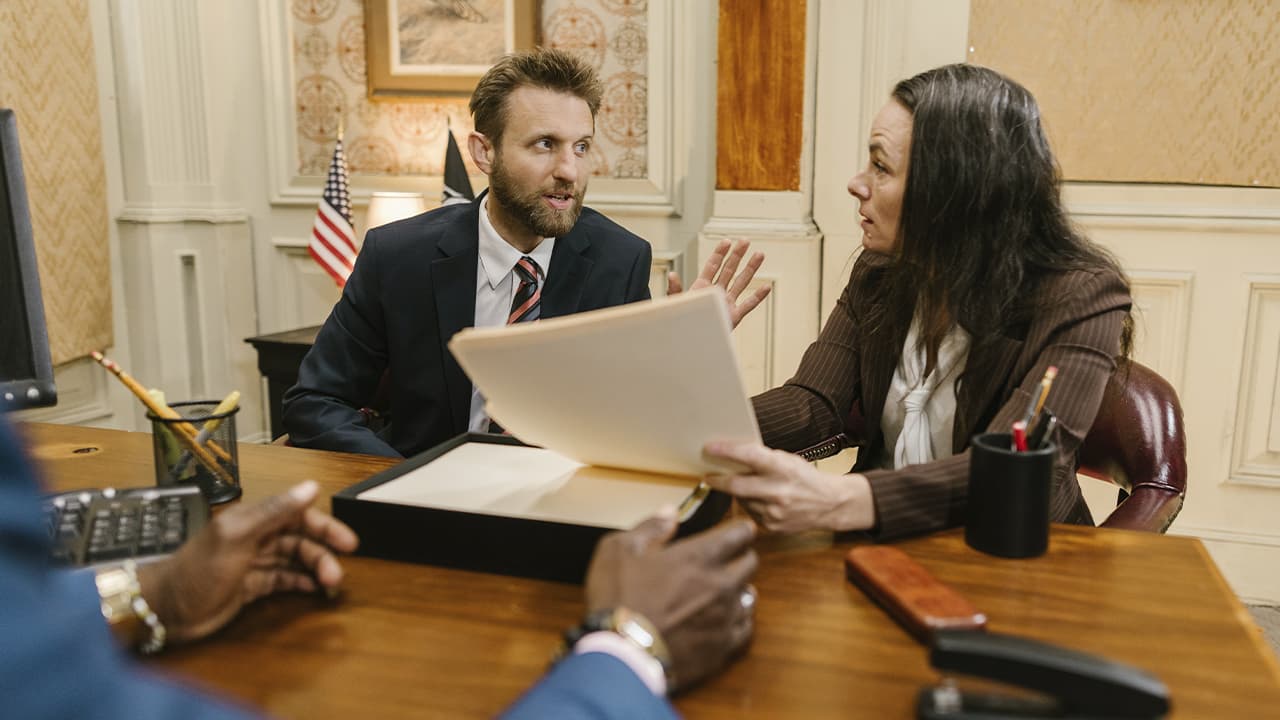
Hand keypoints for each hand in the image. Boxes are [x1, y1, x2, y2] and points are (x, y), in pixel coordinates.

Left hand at [137, 480, 358, 643]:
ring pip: (295, 561)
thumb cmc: (199, 570)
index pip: (298, 515)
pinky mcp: (251, 586)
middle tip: (339, 574)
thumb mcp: (237, 536)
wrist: (165, 609)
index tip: (348, 543)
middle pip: (300, 540)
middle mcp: (257, 537)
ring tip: (329, 586)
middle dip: (322, 554)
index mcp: (253, 520)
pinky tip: (313, 590)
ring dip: (314, 571)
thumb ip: (274, 511)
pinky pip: (284, 580)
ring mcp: (254, 562)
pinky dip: (301, 583)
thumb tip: (311, 486)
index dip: (324, 527)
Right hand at [585, 506, 757, 692]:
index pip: (740, 533)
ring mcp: (725, 617)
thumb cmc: (618, 598)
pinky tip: (724, 620)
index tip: (737, 528)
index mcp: (700, 556)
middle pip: (751, 562)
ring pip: (750, 595)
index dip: (740, 528)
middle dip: (742, 555)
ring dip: (739, 589)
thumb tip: (670, 512)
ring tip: (724, 590)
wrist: (622, 654)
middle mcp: (721, 583)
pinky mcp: (723, 646)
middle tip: (727, 557)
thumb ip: (650, 527)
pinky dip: (737, 620)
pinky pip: (744, 628)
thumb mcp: (619, 549)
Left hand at [666, 239, 770, 327]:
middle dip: (737, 255)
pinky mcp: (734, 316)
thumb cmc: (681, 322)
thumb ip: (675, 289)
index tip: (727, 241)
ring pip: (741, 282)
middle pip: (729, 269)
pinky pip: (748, 305)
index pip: (713, 265)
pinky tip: (766, 287)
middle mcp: (716, 292)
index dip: (720, 253)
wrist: (689, 342)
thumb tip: (672, 275)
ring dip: (750, 269)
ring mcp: (727, 303)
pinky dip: (757, 296)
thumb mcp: (675, 303)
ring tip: (759, 255)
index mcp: (702, 287)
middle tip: (745, 241)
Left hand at [703, 441, 875, 533]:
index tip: (709, 448)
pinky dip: (750, 505)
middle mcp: (778, 491)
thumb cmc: (806, 478)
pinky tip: (760, 501)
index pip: (750, 456)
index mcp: (782, 468)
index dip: (727, 451)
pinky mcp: (772, 526)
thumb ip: (763, 459)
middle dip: (717, 481)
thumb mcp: (788, 461)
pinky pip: (750, 513)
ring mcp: (774, 512)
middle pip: (737, 486)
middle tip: (707, 476)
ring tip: (748, 487)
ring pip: (742, 501)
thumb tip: (733, 455)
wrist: (830, 504)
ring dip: (738, 493)